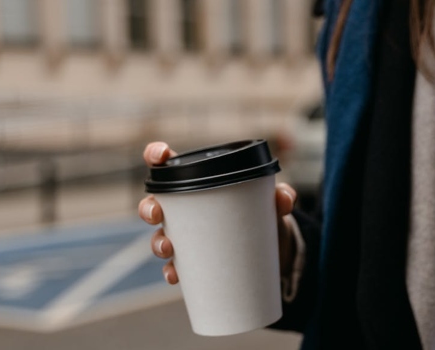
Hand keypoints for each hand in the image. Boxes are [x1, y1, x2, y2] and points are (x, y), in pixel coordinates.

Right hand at [137, 141, 297, 284]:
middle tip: (157, 215)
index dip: (156, 155)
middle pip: (154, 204)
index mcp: (199, 183)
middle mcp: (186, 210)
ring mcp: (187, 237)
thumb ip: (281, 196)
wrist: (273, 252)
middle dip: (148, 208)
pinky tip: (175, 275)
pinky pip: (175, 268)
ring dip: (157, 243)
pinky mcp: (194, 262)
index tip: (159, 156)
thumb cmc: (264, 214)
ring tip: (169, 249)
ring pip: (159, 237)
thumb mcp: (273, 203)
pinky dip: (172, 272)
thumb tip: (285, 198)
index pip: (170, 165)